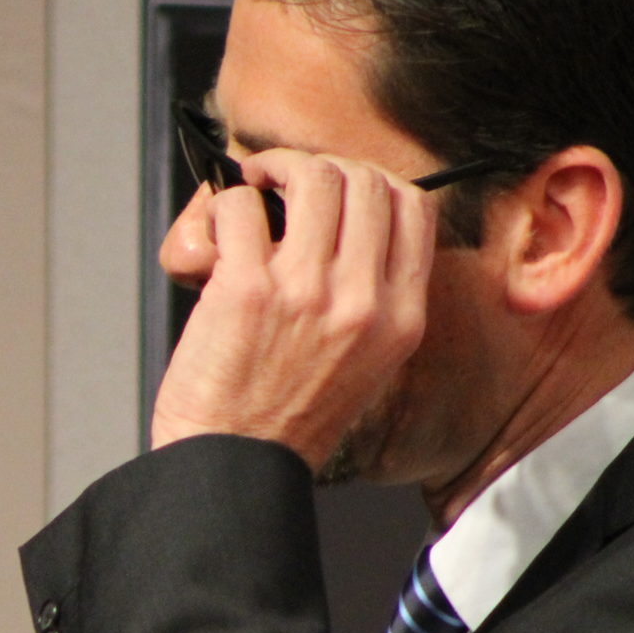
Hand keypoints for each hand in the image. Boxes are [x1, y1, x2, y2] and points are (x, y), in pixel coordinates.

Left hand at [151, 149, 438, 470]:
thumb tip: (344, 233)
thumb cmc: (285, 422)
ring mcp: (306, 291)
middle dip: (319, 165)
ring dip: (273, 168)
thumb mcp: (366, 365)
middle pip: (364, 179)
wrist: (234, 467)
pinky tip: (219, 228)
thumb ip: (369, 302)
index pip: (413, 207)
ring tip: (253, 188)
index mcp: (400, 317)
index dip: (372, 179)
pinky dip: (225, 204)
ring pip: (311, 177)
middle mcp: (363, 300)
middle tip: (283, 180)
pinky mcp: (246, 290)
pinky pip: (240, 208)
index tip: (337, 186)